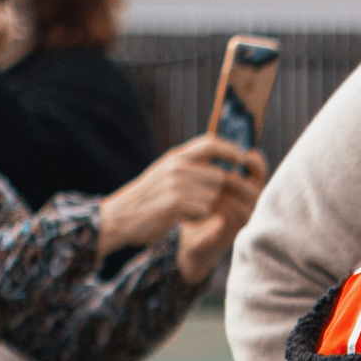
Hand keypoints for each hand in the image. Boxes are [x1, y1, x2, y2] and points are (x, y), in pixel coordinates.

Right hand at [97, 136, 266, 280]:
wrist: (118, 217)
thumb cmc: (147, 197)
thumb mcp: (166, 173)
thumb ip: (190, 164)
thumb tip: (225, 160)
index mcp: (175, 157)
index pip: (210, 143)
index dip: (230, 149)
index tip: (241, 158)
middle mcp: (177, 167)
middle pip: (220, 177)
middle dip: (214, 191)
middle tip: (192, 199)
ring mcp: (177, 184)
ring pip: (213, 196)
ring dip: (203, 206)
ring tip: (181, 208)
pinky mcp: (177, 203)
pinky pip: (205, 211)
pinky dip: (196, 218)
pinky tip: (178, 217)